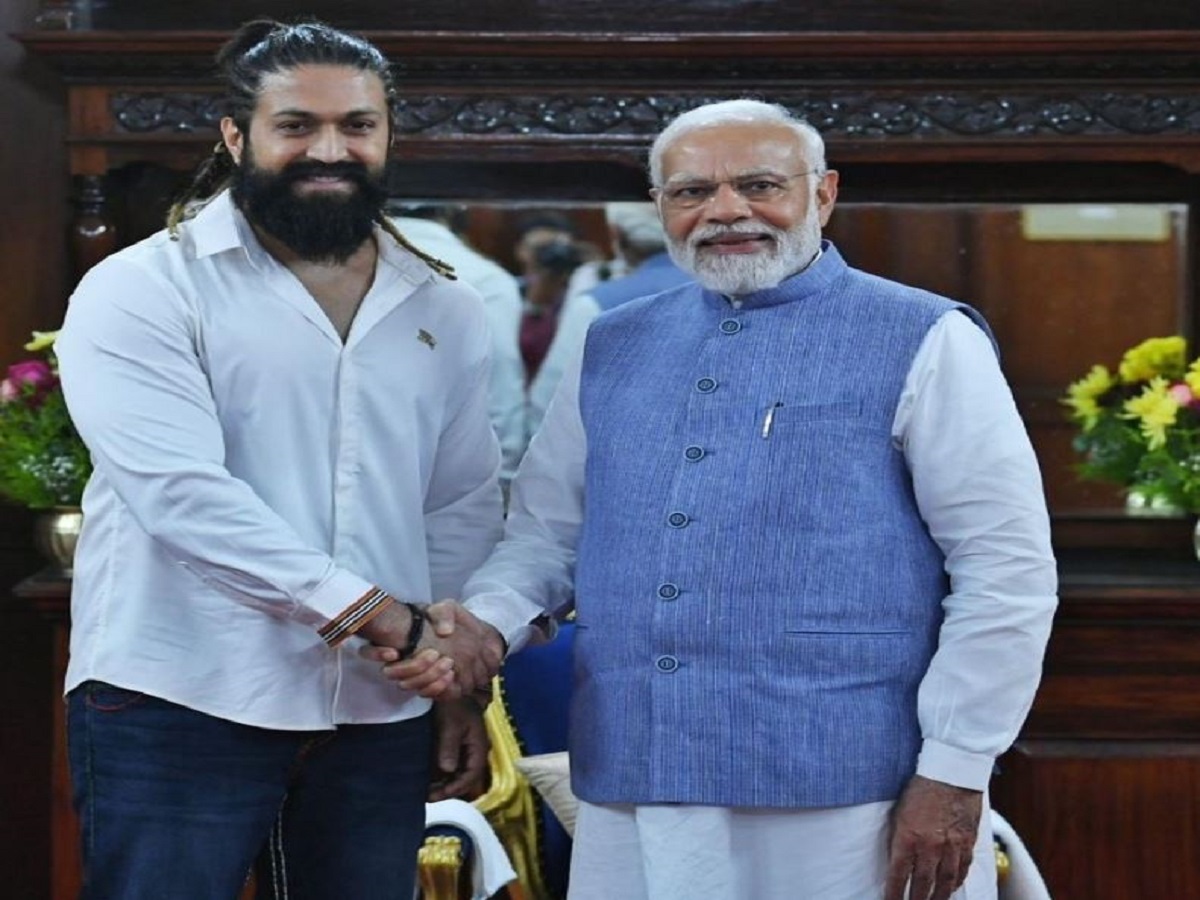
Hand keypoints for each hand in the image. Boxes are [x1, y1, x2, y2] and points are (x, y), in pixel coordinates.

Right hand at [362, 600, 504, 698]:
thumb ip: (443, 613)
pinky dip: (436, 687)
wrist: (475, 641)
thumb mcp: (450, 610)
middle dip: (412, 666)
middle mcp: (399, 660)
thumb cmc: (455, 624)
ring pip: (406, 685)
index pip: (369, 650)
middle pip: (390, 672)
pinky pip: (424, 694)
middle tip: (434, 654)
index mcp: (396, 639)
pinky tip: (450, 675)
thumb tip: (444, 631)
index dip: (376, 654)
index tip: (394, 653)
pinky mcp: (428, 687)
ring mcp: (412, 676)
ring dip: (426, 676)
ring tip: (448, 663)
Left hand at [428, 698, 489, 800]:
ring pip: (458, 773)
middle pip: (465, 777)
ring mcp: (466, 749)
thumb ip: (449, 747)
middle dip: (448, 789)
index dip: (455, 788)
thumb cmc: (454, 704)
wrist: (451, 687)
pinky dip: (441, 774)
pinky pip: (451, 765)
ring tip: (425, 791)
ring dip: (444, 783)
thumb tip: (447, 770)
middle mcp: (474, 750)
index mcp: (478, 746)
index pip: (471, 775)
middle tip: (428, 797)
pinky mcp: (456, 745)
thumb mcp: (450, 724)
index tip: (437, 796)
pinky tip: (427, 778)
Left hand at [884, 775, 982, 899]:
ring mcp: (951, 846)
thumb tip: (896, 858)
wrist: (951, 772)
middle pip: (922, 884)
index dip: (893, 893)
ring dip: (938, 897)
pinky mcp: (968, 841)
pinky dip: (957, 880)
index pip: (898, 875)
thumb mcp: (899, 811)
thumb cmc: (921, 787)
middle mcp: (930, 846)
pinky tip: (952, 886)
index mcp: (908, 837)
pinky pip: (963, 868)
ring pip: (945, 881)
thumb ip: (898, 837)